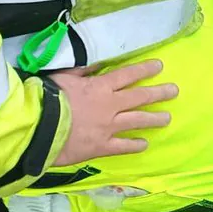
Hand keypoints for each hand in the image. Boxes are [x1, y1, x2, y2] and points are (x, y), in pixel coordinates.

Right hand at [51, 60, 176, 167]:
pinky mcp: (102, 147)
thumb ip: (82, 71)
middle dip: (159, 93)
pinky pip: (123, 146)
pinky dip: (135, 145)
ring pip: (137, 121)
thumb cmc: (47, 99)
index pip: (128, 74)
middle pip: (140, 97)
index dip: (144, 69)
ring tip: (167, 118)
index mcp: (100, 87)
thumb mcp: (63, 77)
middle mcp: (110, 106)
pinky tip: (144, 144)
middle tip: (174, 91)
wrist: (38, 129)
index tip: (159, 66)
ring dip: (154, 119)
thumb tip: (97, 65)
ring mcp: (109, 127)